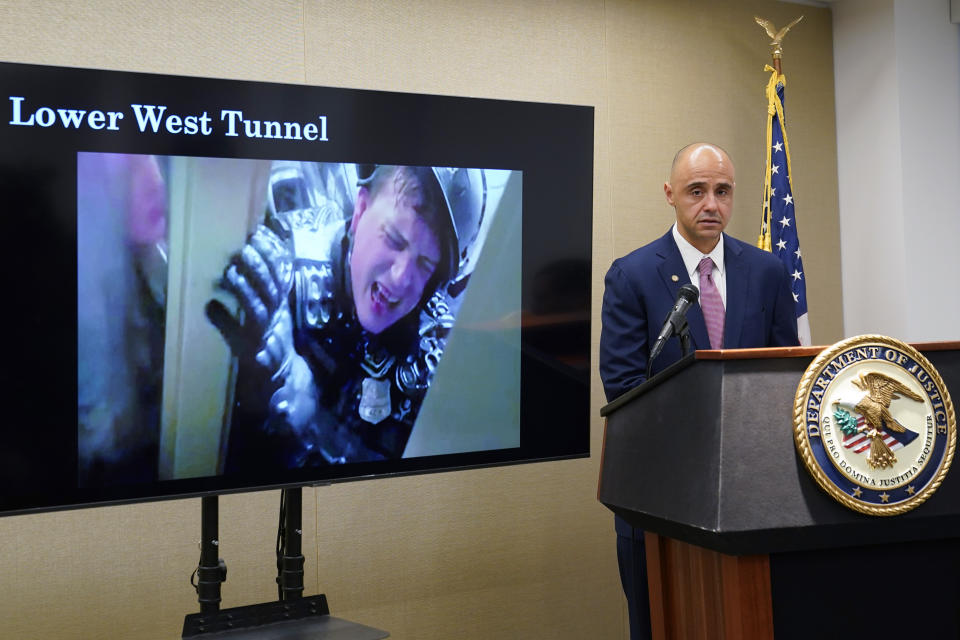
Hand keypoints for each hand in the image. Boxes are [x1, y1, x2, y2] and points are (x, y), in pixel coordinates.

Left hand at [206, 224, 294, 378]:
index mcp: (282, 303)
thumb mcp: (276, 308)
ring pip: (257, 309)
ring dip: (244, 290)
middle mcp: (277, 316)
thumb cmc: (272, 334)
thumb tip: (252, 253)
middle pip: (271, 289)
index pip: (282, 274)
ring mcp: (265, 334)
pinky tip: (210, 306)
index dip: (273, 254)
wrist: (281, 374)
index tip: (260, 234)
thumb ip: (267, 285)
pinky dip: (224, 320)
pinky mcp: (252, 351)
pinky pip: (237, 334)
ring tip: (230, 273)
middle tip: (243, 249)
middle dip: (259, 268)